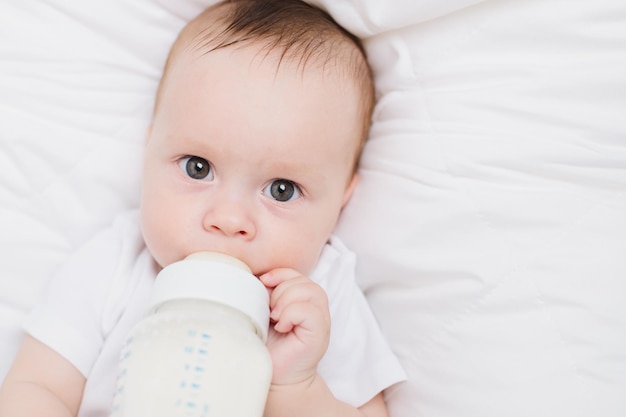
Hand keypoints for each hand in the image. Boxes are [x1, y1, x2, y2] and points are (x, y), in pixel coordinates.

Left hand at [259, 268, 330, 386]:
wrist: (274, 378)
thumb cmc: (267, 347)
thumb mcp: (264, 314)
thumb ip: (267, 295)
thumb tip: (259, 279)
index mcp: (302, 300)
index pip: (296, 274)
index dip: (279, 274)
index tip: (262, 283)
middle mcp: (315, 308)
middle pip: (303, 281)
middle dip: (281, 291)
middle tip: (269, 312)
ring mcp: (321, 320)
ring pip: (310, 291)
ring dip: (286, 301)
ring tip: (276, 319)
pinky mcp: (320, 334)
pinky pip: (310, 311)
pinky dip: (292, 314)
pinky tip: (282, 327)